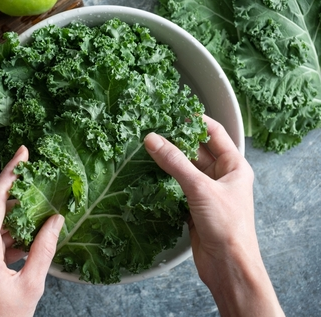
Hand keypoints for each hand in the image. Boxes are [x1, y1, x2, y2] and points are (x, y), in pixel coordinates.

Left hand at [0, 145, 63, 316]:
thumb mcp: (30, 285)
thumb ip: (44, 250)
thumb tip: (56, 221)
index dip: (9, 173)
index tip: (22, 153)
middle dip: (20, 195)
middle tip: (43, 182)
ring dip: (20, 218)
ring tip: (45, 211)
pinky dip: (15, 235)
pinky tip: (34, 237)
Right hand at [144, 116, 283, 316]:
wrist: (228, 266)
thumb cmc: (228, 227)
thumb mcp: (200, 188)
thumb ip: (174, 162)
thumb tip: (153, 139)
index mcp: (234, 166)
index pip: (214, 133)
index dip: (194, 120)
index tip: (172, 112)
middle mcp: (221, 176)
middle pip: (195, 150)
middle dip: (175, 140)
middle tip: (152, 130)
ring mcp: (206, 192)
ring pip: (184, 169)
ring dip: (168, 161)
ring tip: (146, 148)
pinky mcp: (194, 207)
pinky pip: (177, 186)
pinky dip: (164, 181)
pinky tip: (148, 174)